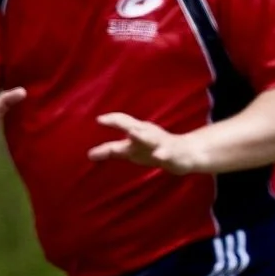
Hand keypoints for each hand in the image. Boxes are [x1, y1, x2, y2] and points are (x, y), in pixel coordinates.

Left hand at [88, 113, 205, 173]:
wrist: (186, 154)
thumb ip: (112, 150)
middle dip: (118, 122)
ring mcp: (160, 143)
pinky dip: (163, 154)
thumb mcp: (132, 149)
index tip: (98, 120)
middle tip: (103, 119)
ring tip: (132, 133)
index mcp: (138, 131)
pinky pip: (167, 154)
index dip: (111, 119)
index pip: (122, 121)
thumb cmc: (154, 149)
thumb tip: (89, 155)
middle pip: (131, 126)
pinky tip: (159, 155)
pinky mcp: (172, 154)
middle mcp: (147, 134)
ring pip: (149, 138)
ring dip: (141, 135)